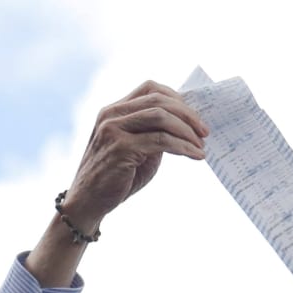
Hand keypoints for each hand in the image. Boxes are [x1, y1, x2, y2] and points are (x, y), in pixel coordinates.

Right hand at [59, 80, 208, 229]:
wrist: (87, 203)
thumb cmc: (114, 177)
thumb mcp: (136, 148)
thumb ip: (154, 132)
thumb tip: (187, 123)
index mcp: (113, 110)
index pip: (150, 89)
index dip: (176, 98)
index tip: (194, 115)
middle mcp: (110, 115)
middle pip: (159, 100)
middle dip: (188, 114)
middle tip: (205, 131)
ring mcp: (113, 130)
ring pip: (161, 117)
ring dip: (187, 130)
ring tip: (201, 144)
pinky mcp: (120, 148)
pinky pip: (161, 141)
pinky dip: (183, 147)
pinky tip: (195, 155)